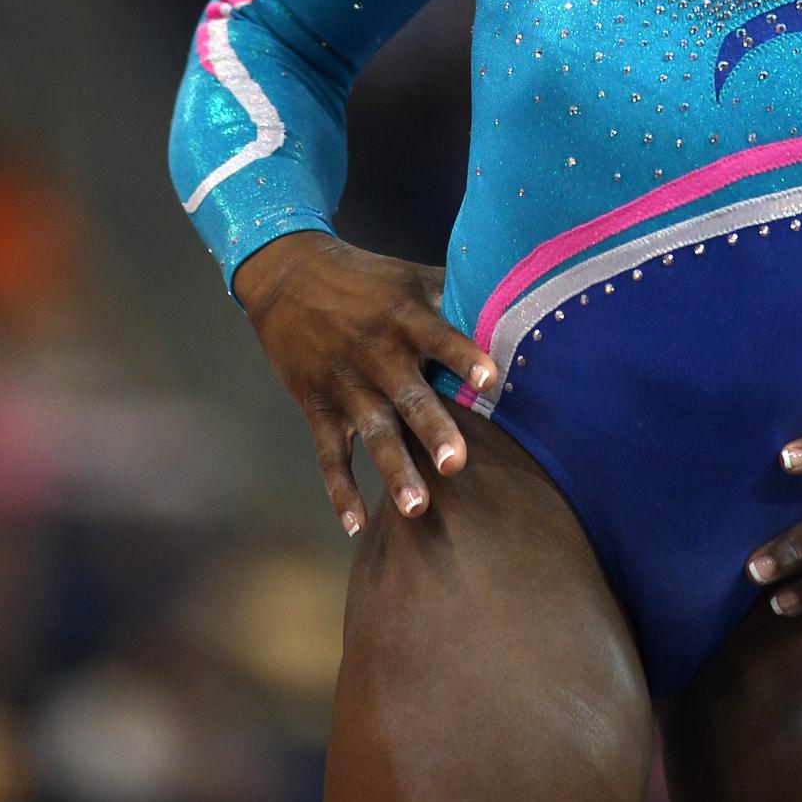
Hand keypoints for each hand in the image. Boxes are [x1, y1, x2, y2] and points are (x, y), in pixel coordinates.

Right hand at [233, 229, 496, 534]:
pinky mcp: (318, 406)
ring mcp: (345, 383)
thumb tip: (513, 300)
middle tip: (456, 464)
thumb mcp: (410, 277)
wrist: (288, 276)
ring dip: (394, 470)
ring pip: (373, 433)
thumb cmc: (366, 279)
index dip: (464, 356)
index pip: (439, 337)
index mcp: (404, 317)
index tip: (490, 379)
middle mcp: (376, 353)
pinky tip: (355, 525)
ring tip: (417, 507)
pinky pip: (329, 454)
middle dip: (432, 430)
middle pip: (409, 396)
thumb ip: (456, 293)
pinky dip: (339, 490)